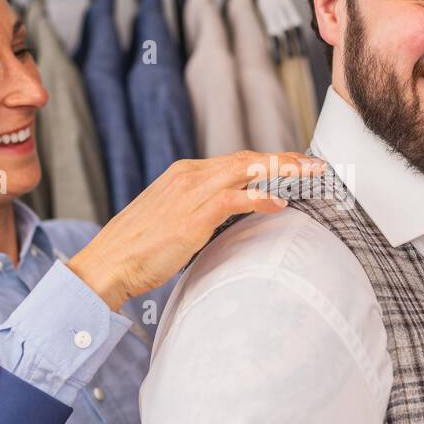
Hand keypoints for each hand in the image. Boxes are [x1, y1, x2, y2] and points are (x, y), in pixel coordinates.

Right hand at [67, 150, 326, 310]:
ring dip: (283, 171)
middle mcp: (189, 175)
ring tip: (311, 175)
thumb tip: (226, 216)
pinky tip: (280, 202)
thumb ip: (199, 212)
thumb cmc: (136, 250)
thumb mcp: (172, 221)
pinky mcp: (192, 215)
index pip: (236, 161)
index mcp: (183, 174)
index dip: (269, 162)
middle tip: (316, 165)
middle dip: (286, 160)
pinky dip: (261, 197)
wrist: (107, 264)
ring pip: (247, 170)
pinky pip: (235, 198)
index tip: (295, 166)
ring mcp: (190, 192)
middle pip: (248, 159)